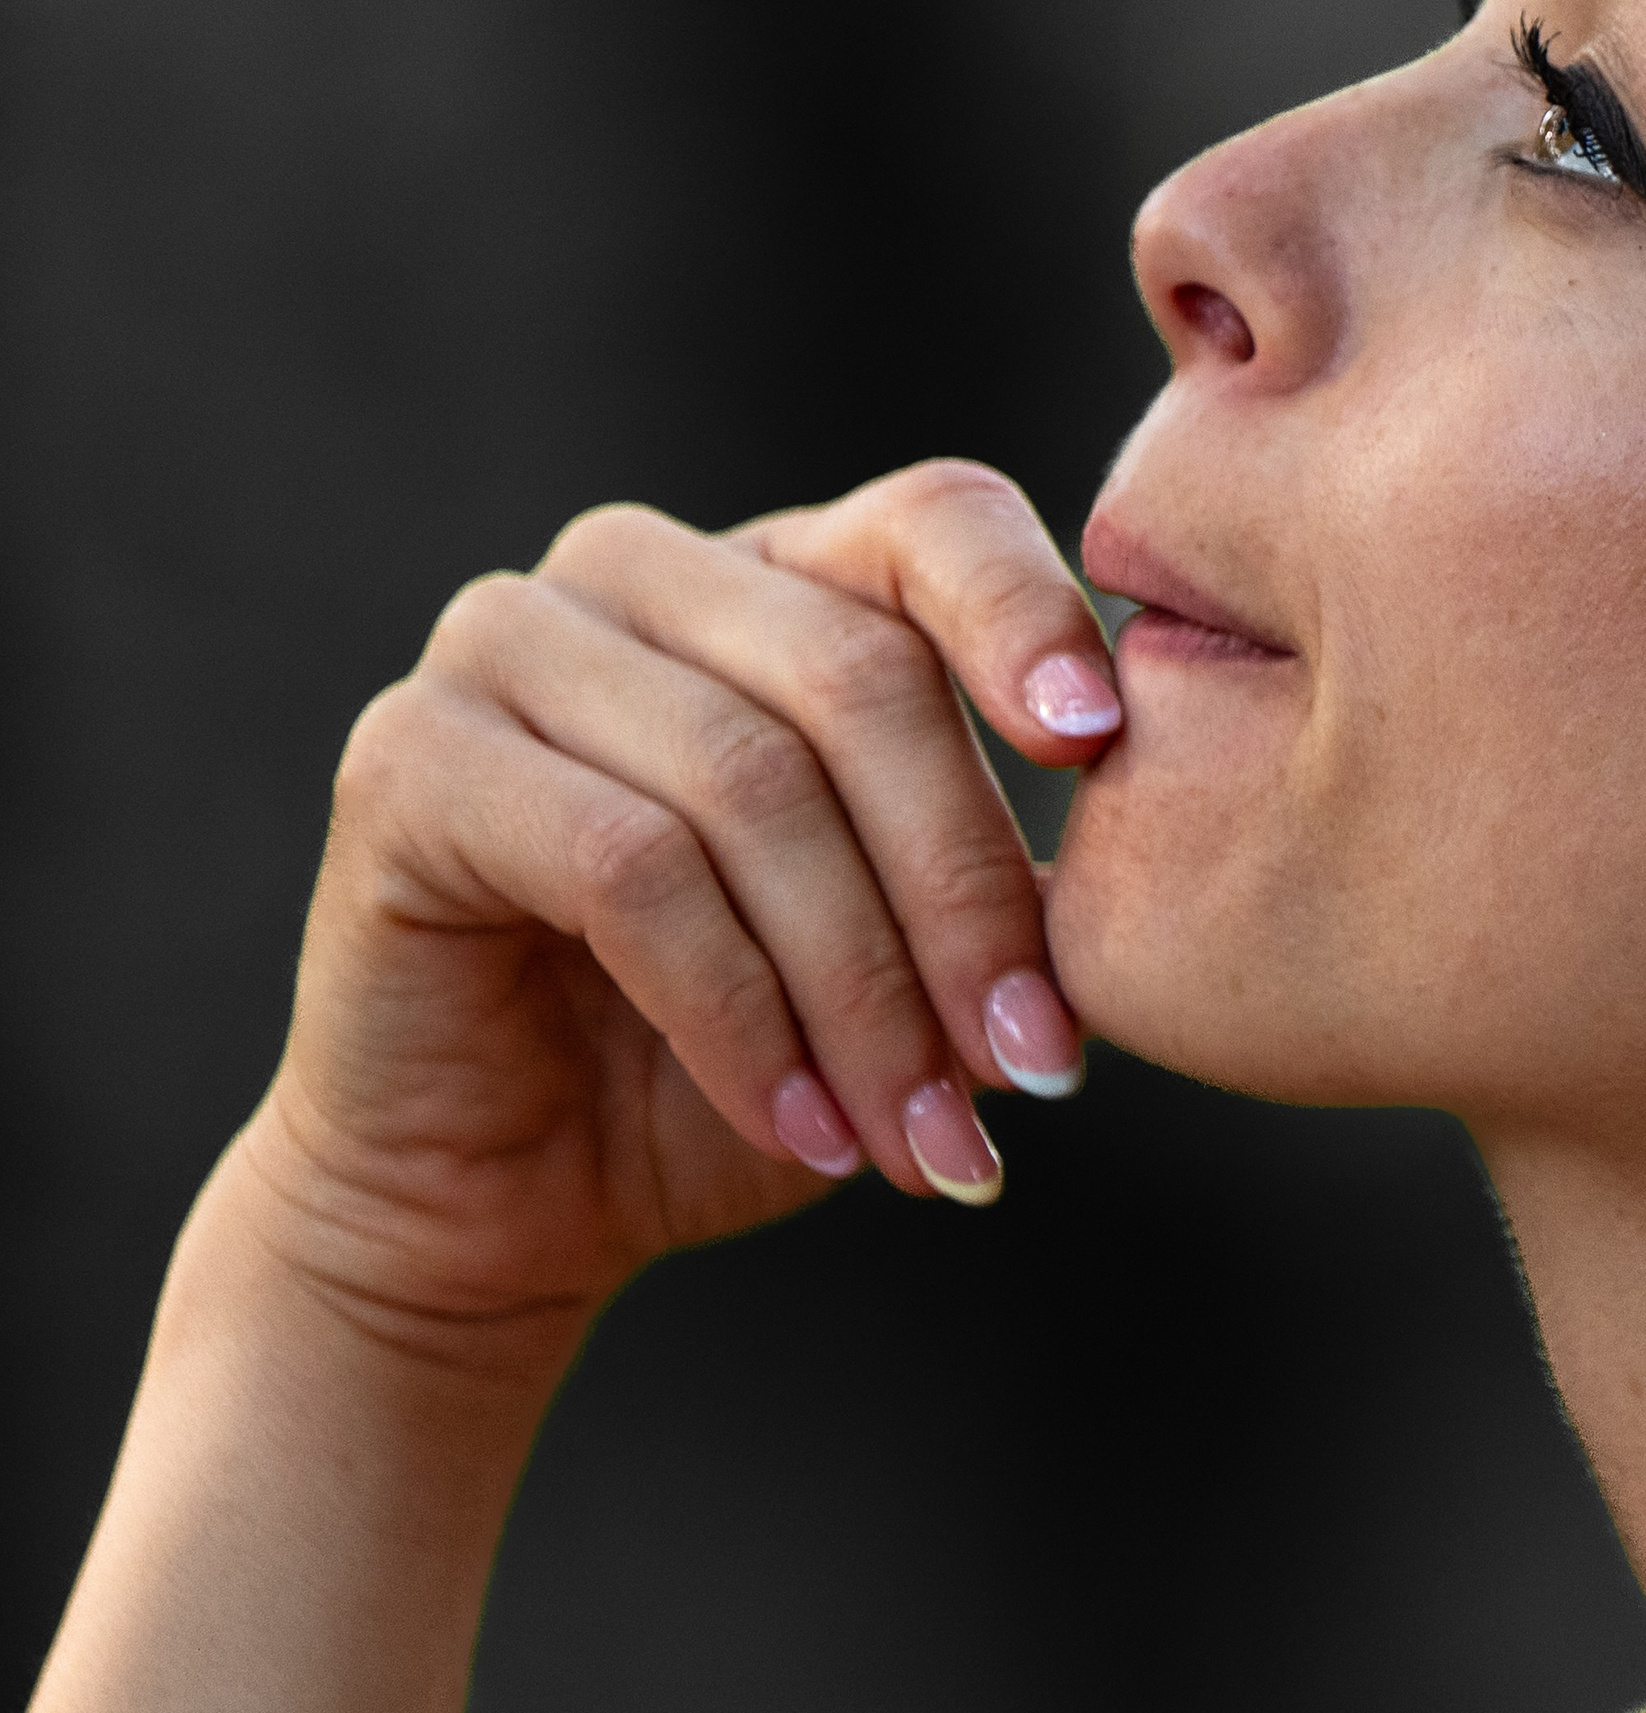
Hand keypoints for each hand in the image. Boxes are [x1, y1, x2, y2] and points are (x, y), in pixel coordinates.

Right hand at [235, 461, 1119, 1367]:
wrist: (508, 1195)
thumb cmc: (744, 1052)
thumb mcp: (909, 950)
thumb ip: (1010, 871)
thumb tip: (1168, 854)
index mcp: (779, 571)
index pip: (934, 517)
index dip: (1028, 616)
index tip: (1101, 753)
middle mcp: (641, 569)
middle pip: (860, 672)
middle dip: (964, 892)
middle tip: (1035, 1068)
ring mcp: (509, 640)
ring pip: (752, 780)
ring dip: (862, 988)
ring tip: (926, 1139)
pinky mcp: (409, 758)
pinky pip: (628, 869)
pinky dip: (739, 1015)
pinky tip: (803, 1128)